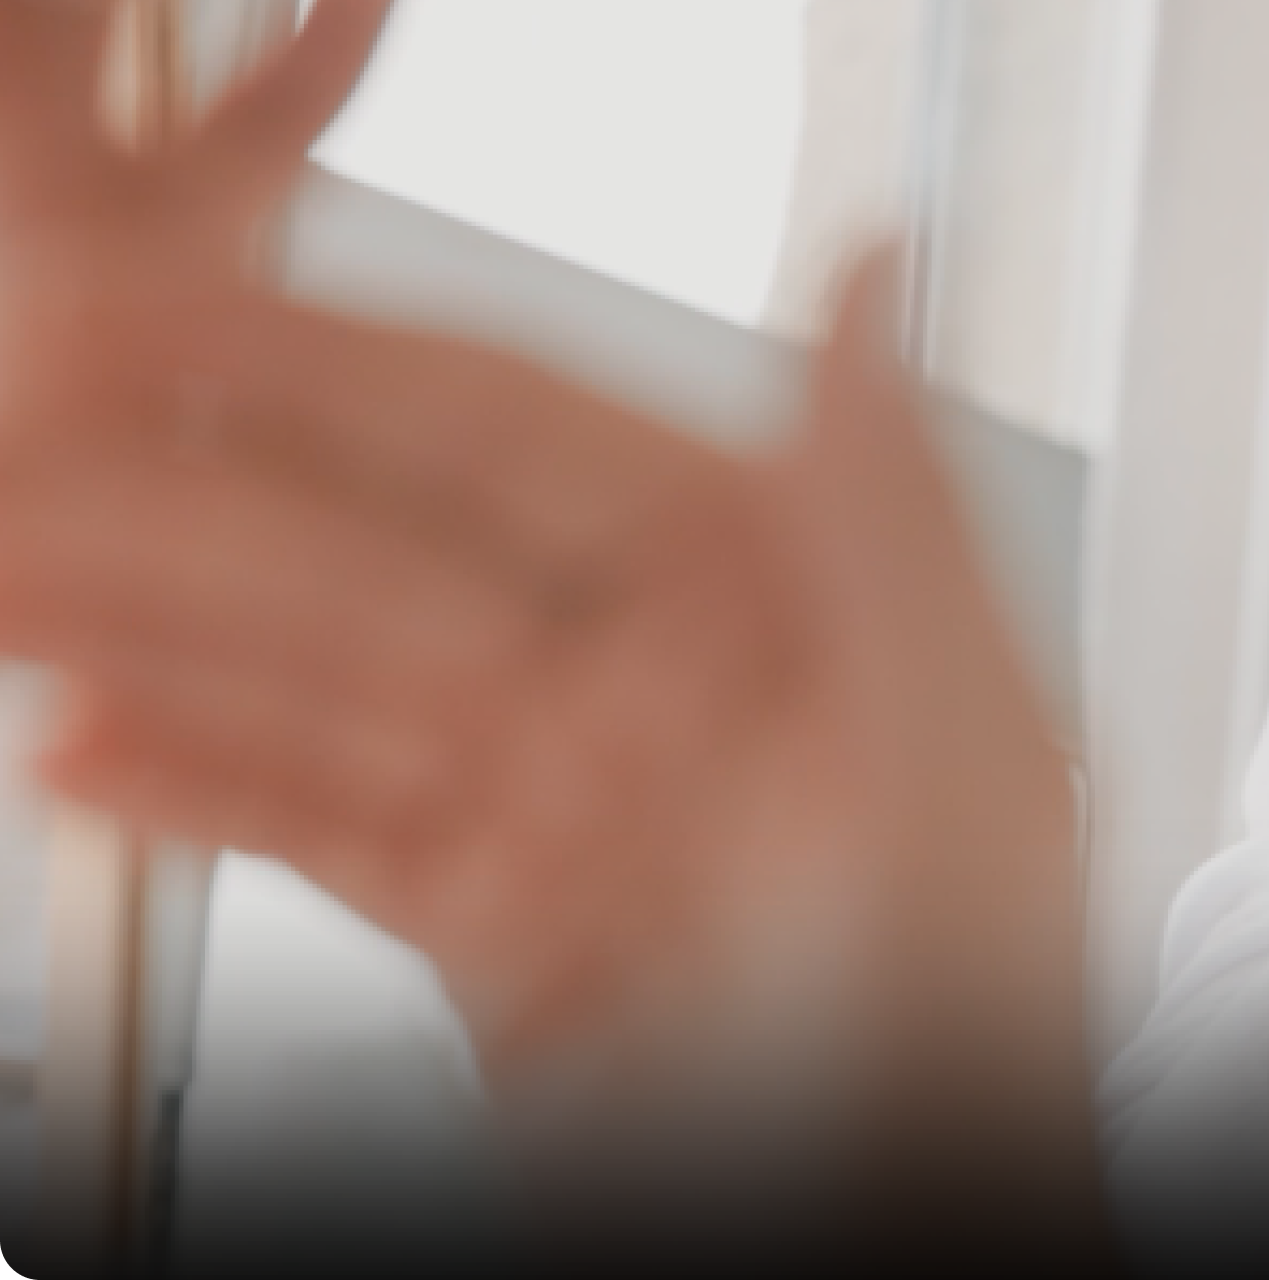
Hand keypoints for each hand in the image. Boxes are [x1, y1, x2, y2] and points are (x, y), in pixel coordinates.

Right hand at [3, 260, 1095, 1241]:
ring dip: (153, 632)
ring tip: (9, 574)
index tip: (178, 309)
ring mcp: (577, 805)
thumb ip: (887, 520)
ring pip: (328, 690)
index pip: (521, 443)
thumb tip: (866, 280)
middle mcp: (670, 682)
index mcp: (777, 600)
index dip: (338, 370)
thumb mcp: (950, 772)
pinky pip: (335, 832)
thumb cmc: (975, 1047)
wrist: (912, 1232)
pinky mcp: (513, 931)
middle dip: (190, 508)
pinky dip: (203, 790)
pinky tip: (90, 746)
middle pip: (381, 561)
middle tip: (28, 444)